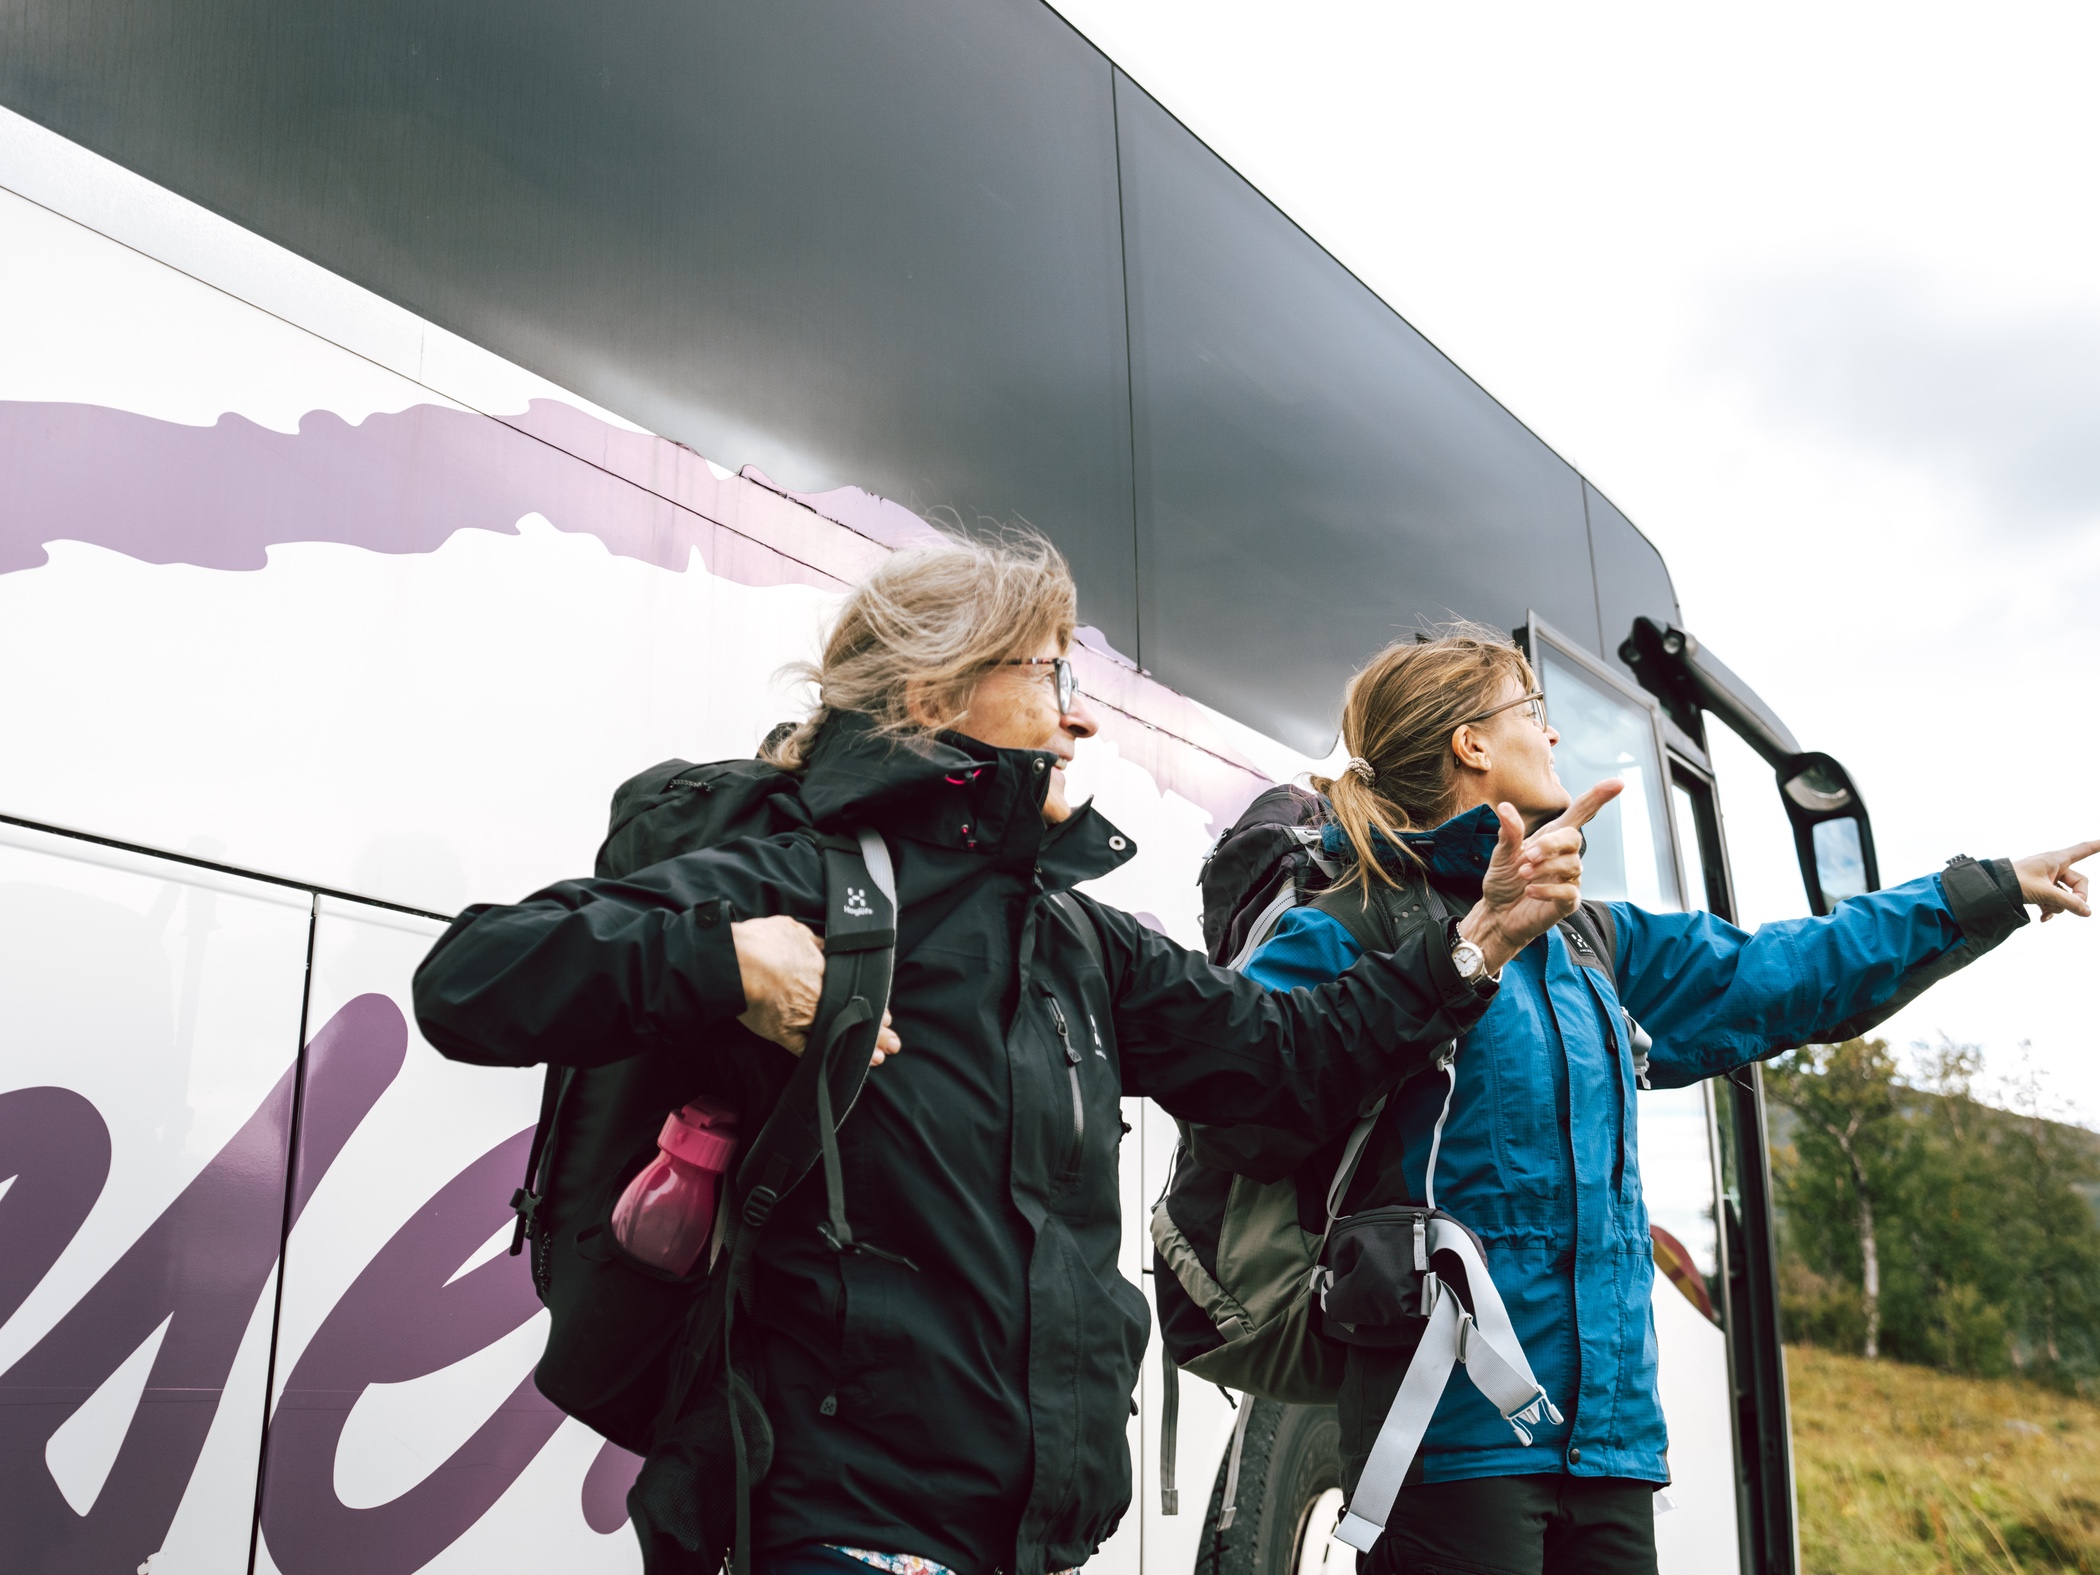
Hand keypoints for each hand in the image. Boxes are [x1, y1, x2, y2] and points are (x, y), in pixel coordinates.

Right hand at [731, 915, 903, 1061]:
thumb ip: (816, 943)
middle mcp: (817, 998)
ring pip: (836, 1036)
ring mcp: (801, 1019)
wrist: (733, 962)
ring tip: (877, 1059)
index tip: (887, 1016)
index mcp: (824, 971)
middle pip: (852, 1017)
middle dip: (877, 1033)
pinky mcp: (781, 1033)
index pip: (856, 992)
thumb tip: (827, 946)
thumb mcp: (796, 931)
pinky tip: (835, 1063)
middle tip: (894, 1044)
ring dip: (857, 1049)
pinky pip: (804, 1050)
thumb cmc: (762, 942)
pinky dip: (821, 1057)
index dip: (873, 1006)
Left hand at [1458, 780, 1625, 972]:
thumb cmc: (1504, 880)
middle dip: (1550, 844)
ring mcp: (1569, 879)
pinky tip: (1530, 891)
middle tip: (1526, 855)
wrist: (1497, 914)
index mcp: (1552, 837)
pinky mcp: (1568, 902)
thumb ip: (1509, 832)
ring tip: (1523, 874)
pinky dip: (1548, 889)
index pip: (1580, 814)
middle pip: (1575, 838)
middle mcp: (1565, 856)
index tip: (1618, 783)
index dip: (1598, 798)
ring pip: (1572, 865)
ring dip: (1545, 867)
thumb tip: (1505, 807)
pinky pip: (1569, 892)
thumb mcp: (1502, 853)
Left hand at [2012, 841, 2097, 921]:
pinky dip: (2050, 909)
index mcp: (2057, 859)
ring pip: (2066, 895)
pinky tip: (2043, 918)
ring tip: (2045, 909)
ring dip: (2058, 906)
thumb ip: (2068, 902)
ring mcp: (2047, 878)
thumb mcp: (2045, 893)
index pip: (2083, 849)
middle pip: (2079, 884)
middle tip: (2065, 907)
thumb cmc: (2016, 882)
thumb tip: (2088, 912)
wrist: (1993, 888)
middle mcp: (2054, 867)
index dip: (2097, 846)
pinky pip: (2054, 900)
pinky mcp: (2040, 888)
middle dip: (2075, 898)